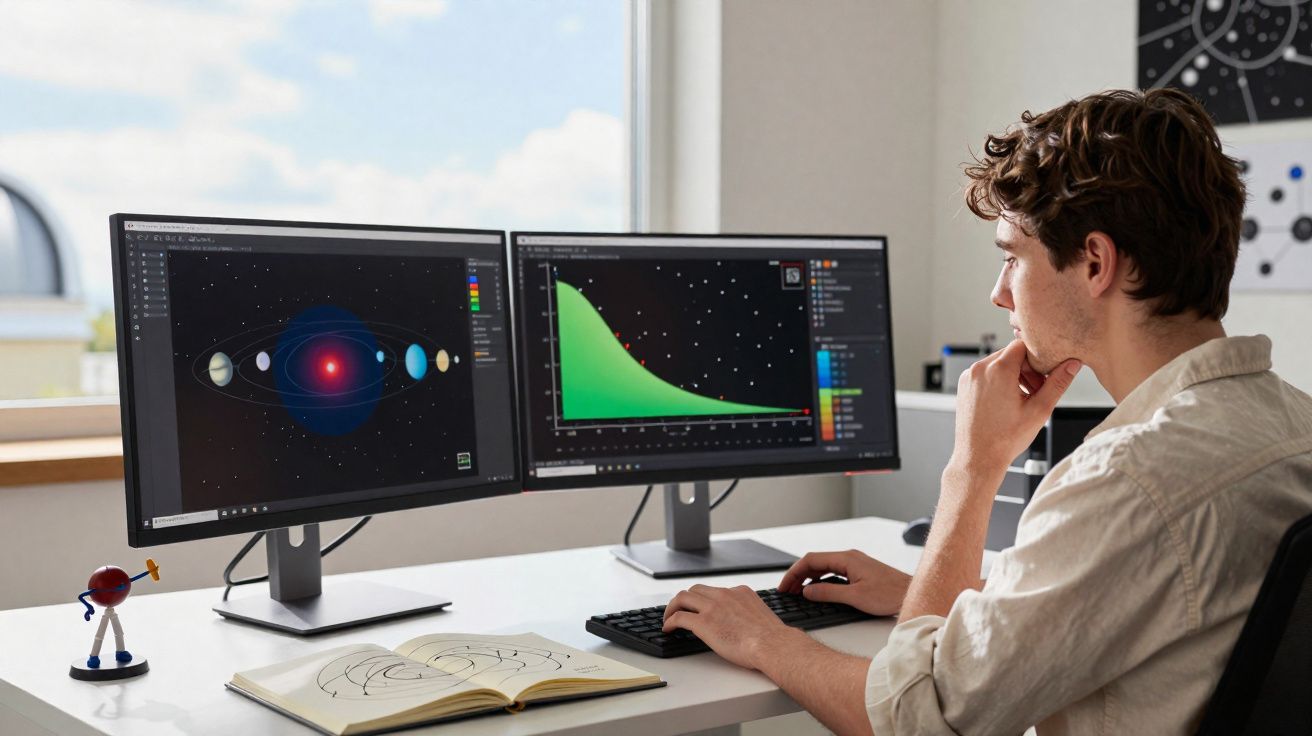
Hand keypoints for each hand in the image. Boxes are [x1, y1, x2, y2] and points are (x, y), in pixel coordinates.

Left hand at [662, 584, 799, 669]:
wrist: (773, 645)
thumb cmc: (772, 638)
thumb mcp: (760, 615)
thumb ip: (747, 613)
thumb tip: (743, 624)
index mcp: (740, 592)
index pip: (715, 590)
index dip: (703, 599)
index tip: (699, 607)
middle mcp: (724, 595)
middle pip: (695, 589)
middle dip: (685, 599)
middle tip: (679, 609)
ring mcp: (713, 607)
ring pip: (683, 598)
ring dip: (672, 607)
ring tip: (668, 617)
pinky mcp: (704, 622)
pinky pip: (679, 617)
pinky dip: (669, 621)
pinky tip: (668, 628)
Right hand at [778, 550, 909, 615]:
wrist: (911, 594)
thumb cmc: (890, 595)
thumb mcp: (855, 597)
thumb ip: (828, 593)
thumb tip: (807, 591)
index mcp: (846, 558)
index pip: (811, 560)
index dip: (794, 573)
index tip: (784, 586)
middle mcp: (849, 557)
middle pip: (815, 562)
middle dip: (798, 576)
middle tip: (787, 591)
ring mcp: (855, 564)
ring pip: (824, 567)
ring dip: (809, 578)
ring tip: (798, 593)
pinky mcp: (860, 572)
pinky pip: (833, 572)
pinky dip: (821, 580)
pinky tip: (818, 591)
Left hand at [950, 339, 1080, 475]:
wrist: (978, 458)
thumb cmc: (1005, 439)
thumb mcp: (1039, 410)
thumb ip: (1058, 383)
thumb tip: (1072, 364)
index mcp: (998, 370)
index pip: (1023, 345)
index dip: (1037, 358)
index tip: (1043, 376)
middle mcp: (980, 369)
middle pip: (1010, 354)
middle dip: (1026, 369)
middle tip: (1036, 392)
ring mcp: (969, 377)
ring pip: (997, 363)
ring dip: (1013, 375)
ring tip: (1022, 399)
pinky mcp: (964, 386)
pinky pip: (985, 374)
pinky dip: (998, 381)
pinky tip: (1007, 402)